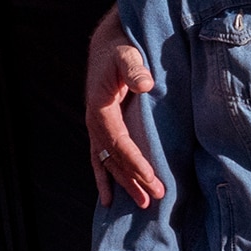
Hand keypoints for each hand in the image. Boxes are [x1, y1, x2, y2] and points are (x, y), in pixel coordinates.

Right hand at [85, 14, 161, 207]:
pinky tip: (109, 199)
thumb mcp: (127, 55)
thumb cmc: (120, 51)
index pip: (119, 142)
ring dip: (125, 184)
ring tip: (144, 203)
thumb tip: (146, 84)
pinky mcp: (101, 131)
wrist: (107, 47)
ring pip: (109, 163)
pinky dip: (105, 179)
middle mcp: (95, 123)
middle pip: (114, 158)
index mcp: (100, 109)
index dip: (134, 160)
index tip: (151, 177)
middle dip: (134, 179)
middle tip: (155, 197)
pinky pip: (100, 160)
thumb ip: (135, 69)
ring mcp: (96, 129)